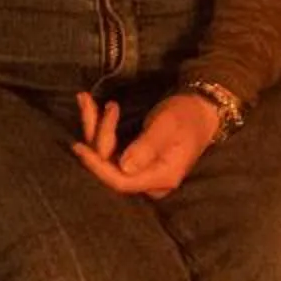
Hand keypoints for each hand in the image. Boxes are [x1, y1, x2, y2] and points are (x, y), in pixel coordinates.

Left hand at [69, 89, 221, 198]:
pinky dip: (101, 127)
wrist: (202, 108)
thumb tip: (124, 167)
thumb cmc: (187, 115)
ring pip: (107, 156)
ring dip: (94, 127)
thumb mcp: (167, 126)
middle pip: (110, 167)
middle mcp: (150, 180)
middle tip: (90, 101)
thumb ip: (146, 147)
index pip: (122, 181)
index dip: (98, 167)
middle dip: (97, 134)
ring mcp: (142, 171)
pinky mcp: (135, 161)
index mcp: (162, 176)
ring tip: (85, 99)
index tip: (79, 147)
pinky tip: (92, 107)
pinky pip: (111, 149)